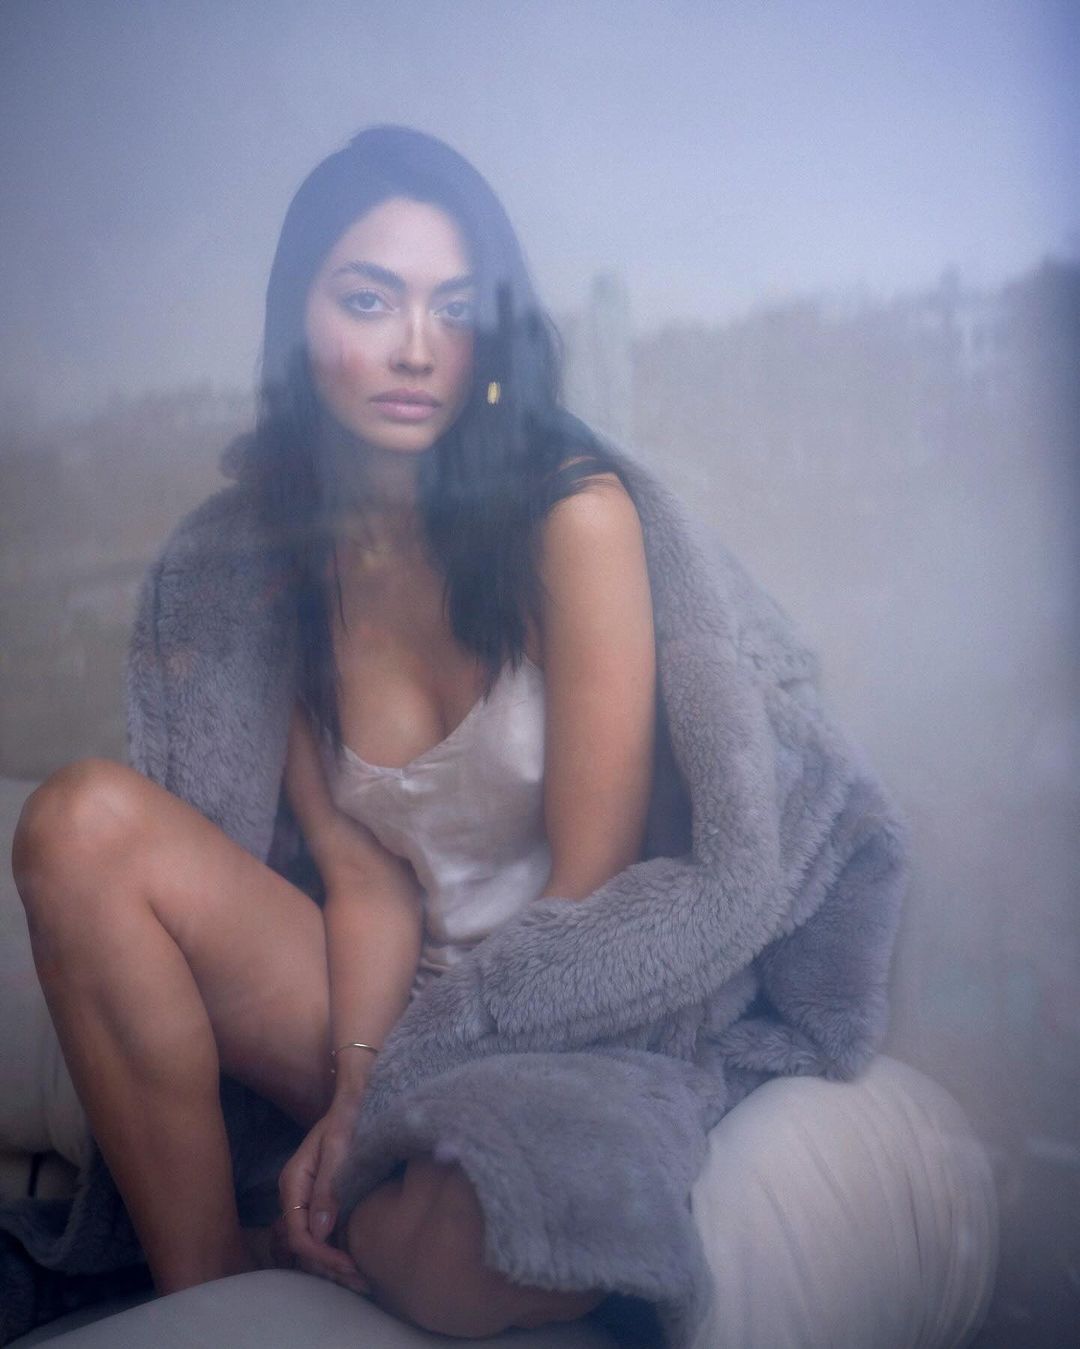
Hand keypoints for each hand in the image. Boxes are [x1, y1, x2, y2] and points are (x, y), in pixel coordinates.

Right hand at [278, 1099, 369, 1294]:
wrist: (356, 1095)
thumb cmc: (349, 1115)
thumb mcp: (341, 1146)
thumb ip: (329, 1186)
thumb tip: (319, 1231)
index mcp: (293, 1181)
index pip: (298, 1233)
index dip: (321, 1255)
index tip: (350, 1265)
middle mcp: (295, 1193)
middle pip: (302, 1244)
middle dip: (328, 1267)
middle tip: (361, 1281)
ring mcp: (307, 1197)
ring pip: (311, 1243)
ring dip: (332, 1265)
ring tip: (362, 1280)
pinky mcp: (321, 1198)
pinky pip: (322, 1233)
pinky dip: (336, 1250)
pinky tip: (357, 1261)